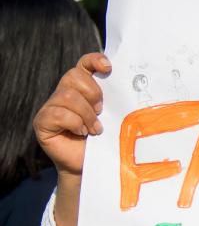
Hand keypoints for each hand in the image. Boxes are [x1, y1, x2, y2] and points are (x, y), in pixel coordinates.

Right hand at [33, 52, 109, 177]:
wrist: (94, 165)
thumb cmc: (106, 140)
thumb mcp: (112, 116)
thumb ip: (113, 99)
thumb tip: (129, 85)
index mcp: (82, 88)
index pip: (84, 64)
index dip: (94, 60)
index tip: (108, 67)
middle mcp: (64, 93)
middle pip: (74, 77)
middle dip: (93, 94)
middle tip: (101, 112)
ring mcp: (51, 107)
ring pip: (68, 96)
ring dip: (86, 114)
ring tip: (94, 129)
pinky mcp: (43, 122)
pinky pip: (58, 114)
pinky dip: (74, 123)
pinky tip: (81, 133)